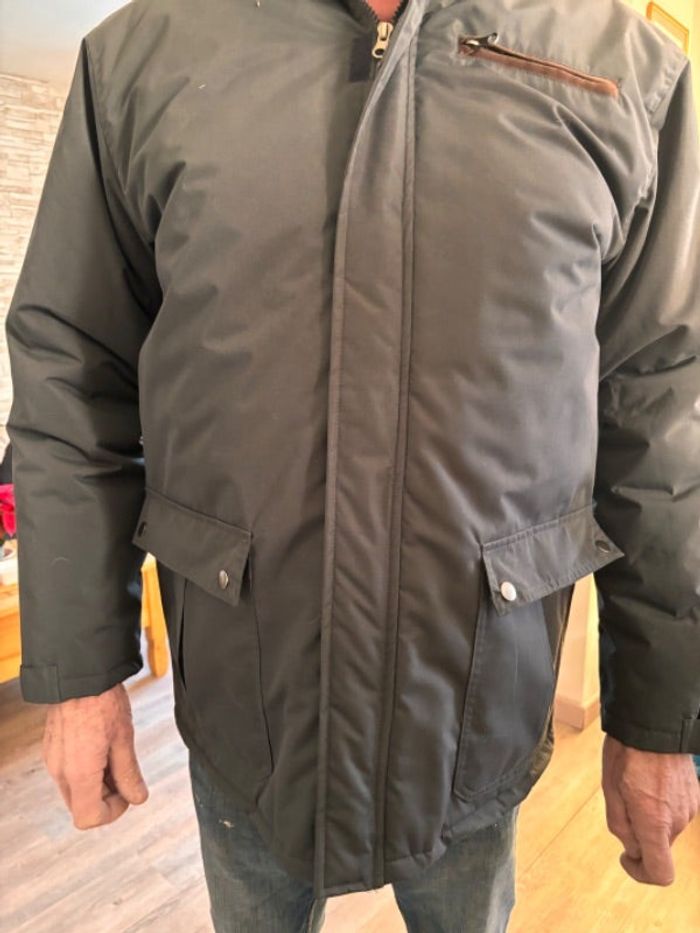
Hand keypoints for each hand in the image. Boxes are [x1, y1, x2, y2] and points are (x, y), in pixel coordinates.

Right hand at [42, 682, 148, 828]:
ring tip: (115, 756)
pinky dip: (86, 770)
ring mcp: (53, 759)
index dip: (112, 812)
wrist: (80, 674)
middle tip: (125, 775)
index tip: (127, 795)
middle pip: (81, 805)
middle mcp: (60, 771)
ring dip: (97, 784)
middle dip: (106, 797)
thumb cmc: (102, 701)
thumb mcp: (123, 740)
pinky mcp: (52, 748)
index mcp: (78, 773)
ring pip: (75, 789)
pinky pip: (68, 772)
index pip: (88, 818)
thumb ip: (129, 774)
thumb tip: (137, 798)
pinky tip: (102, 749)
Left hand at [602, 733, 699, 884]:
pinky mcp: (695, 795)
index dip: (640, 873)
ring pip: (666, 827)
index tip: (625, 857)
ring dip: (649, 817)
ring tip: (633, 784)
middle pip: (659, 846)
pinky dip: (661, 805)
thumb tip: (632, 848)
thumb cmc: (627, 753)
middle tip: (622, 802)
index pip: (661, 873)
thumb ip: (621, 827)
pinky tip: (649, 780)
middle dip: (638, 834)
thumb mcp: (611, 790)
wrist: (654, 722)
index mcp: (655, 823)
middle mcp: (678, 820)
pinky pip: (675, 812)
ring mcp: (690, 808)